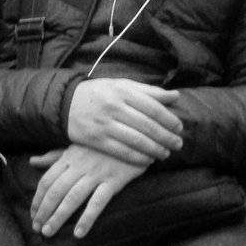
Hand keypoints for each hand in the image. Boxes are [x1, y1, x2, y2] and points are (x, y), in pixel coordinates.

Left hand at [28, 145, 145, 238]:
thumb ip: (54, 156)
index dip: (37, 199)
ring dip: (58, 217)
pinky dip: (87, 218)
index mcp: (69, 157)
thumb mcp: (77, 146)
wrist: (135, 136)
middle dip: (43, 211)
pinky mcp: (114, 181)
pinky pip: (97, 202)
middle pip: (55, 191)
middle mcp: (80, 165)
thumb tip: (32, 161)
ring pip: (72, 198)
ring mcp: (97, 173)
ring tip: (48, 232)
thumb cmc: (103, 145)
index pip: (47, 180)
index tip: (33, 214)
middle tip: (36, 228)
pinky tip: (78, 233)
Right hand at [66, 78, 183, 164]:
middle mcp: (114, 107)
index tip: (179, 127)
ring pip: (136, 140)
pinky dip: (138, 158)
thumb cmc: (100, 93)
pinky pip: (122, 152)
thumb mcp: (122, 85)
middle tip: (178, 144)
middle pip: (147, 125)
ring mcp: (104, 124)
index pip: (153, 107)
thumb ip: (148, 91)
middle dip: (166, 137)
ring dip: (155, 149)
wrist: (66, 103)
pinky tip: (148, 160)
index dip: (169, 119)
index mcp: (122, 91)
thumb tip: (175, 96)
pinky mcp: (96, 140)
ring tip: (166, 153)